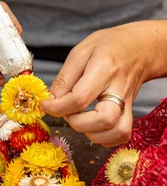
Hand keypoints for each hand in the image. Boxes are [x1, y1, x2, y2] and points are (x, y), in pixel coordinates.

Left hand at [40, 22, 162, 146]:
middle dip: (77, 123)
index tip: (46, 105)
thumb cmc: (109, 47)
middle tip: (67, 112)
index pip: (80, 98)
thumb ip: (64, 78)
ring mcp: (128, 103)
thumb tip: (51, 100)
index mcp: (105, 69)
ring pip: (117, 131)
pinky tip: (92, 127)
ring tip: (80, 120)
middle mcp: (119, 89)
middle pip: (104, 119)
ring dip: (91, 133)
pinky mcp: (130, 113)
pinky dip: (104, 138)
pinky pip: (121, 135)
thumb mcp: (81, 51)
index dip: (58, 107)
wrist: (140, 48)